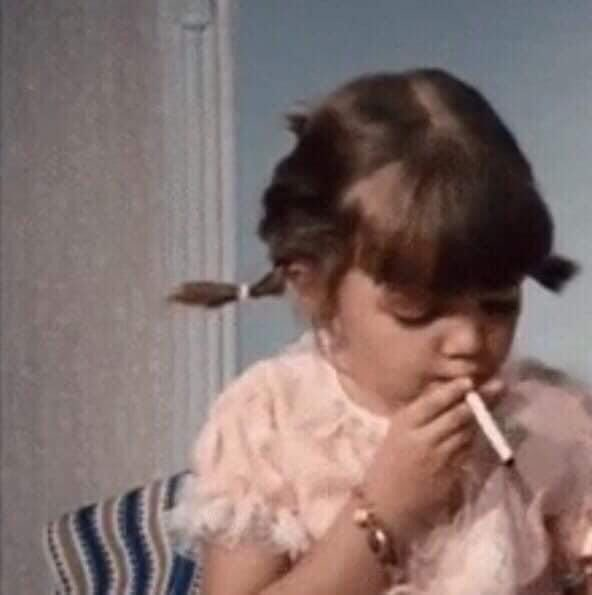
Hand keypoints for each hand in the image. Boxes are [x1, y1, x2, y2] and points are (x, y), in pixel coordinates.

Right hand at [362, 376, 503, 541]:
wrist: (385, 505)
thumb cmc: (388, 464)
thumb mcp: (397, 433)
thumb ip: (420, 416)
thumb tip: (447, 393)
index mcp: (405, 423)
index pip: (434, 400)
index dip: (454, 389)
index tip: (471, 379)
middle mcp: (423, 437)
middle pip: (458, 414)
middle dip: (481, 399)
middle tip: (499, 385)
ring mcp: (439, 457)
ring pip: (467, 431)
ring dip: (481, 418)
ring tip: (495, 402)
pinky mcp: (451, 475)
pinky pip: (468, 451)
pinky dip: (474, 439)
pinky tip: (481, 430)